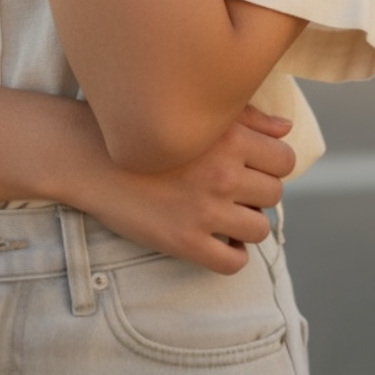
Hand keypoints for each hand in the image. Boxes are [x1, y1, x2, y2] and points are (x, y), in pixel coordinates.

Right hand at [71, 106, 296, 274]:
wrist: (89, 155)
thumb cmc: (140, 126)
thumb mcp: (192, 111)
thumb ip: (245, 117)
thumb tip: (286, 128)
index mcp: (227, 136)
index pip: (284, 158)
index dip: (271, 162)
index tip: (250, 163)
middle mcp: (222, 173)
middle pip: (274, 194)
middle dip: (257, 191)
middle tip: (231, 187)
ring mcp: (204, 211)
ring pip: (260, 229)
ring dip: (246, 222)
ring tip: (222, 212)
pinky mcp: (185, 243)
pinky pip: (234, 262)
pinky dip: (231, 253)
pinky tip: (215, 238)